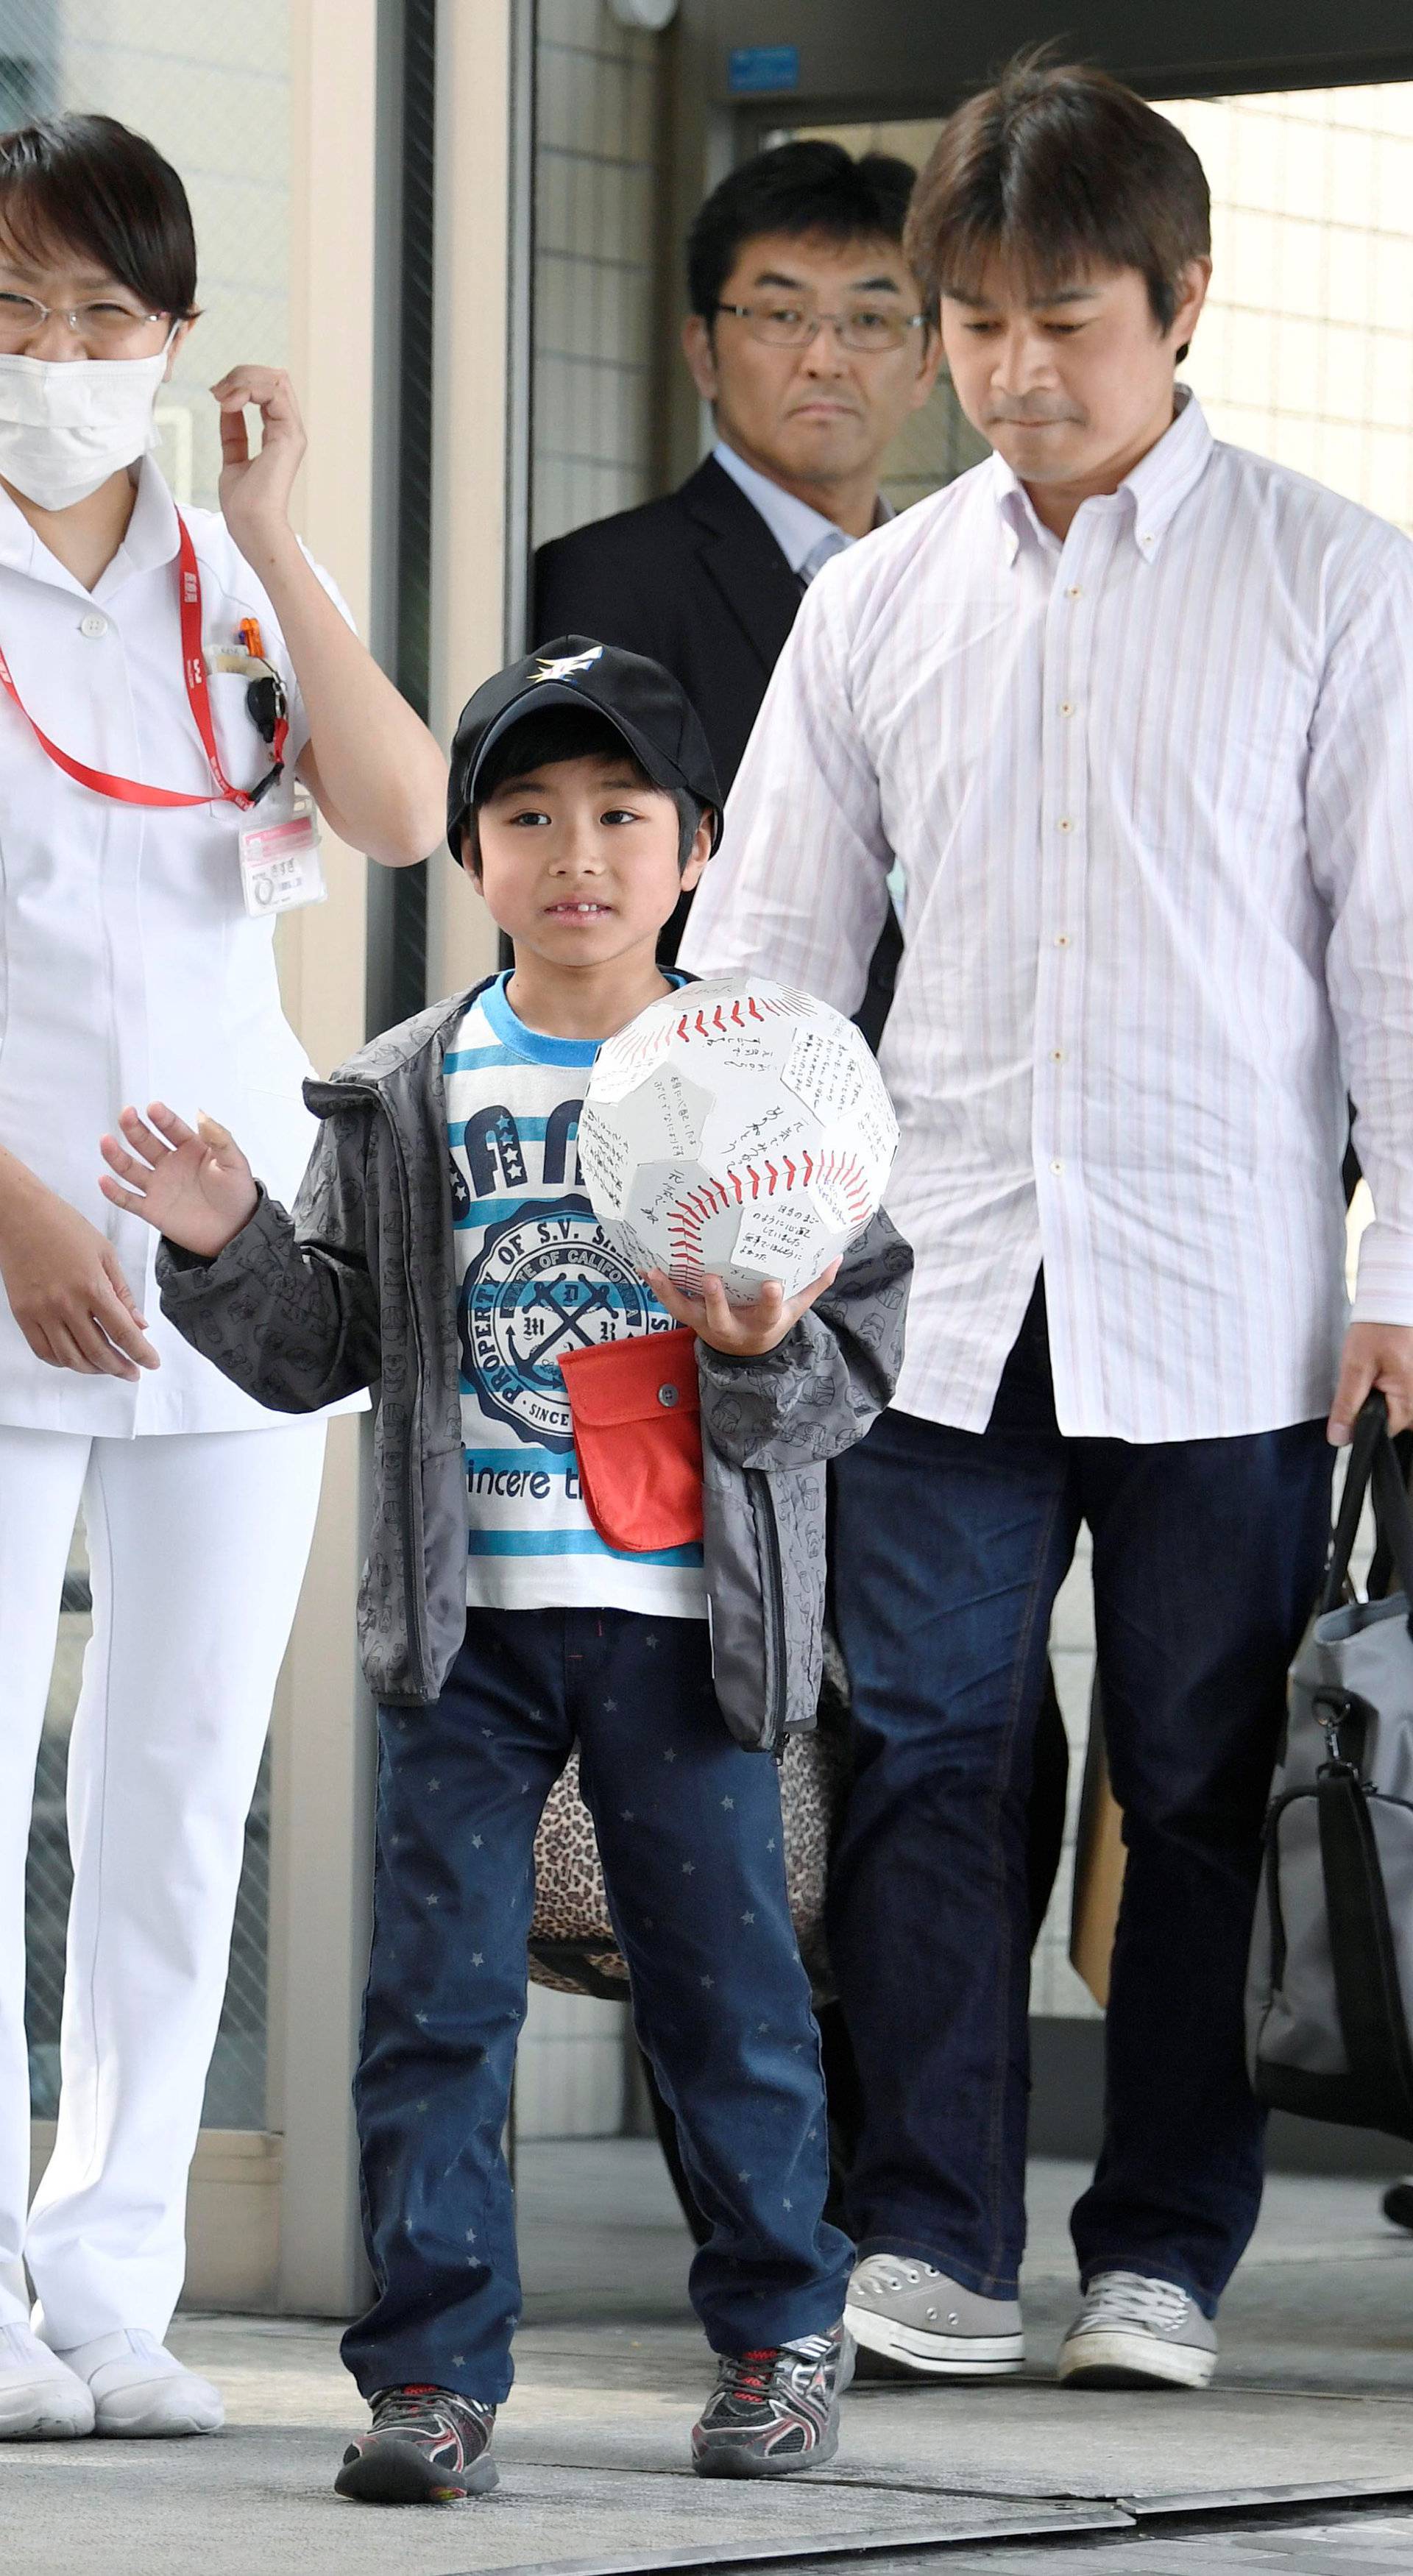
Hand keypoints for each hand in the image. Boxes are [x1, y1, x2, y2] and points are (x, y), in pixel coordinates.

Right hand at [0, 1177, 156, 1379]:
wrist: (19, 1215)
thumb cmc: (65, 1227)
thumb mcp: (105, 1253)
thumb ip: (123, 1292)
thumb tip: (139, 1325)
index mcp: (92, 1286)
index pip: (123, 1332)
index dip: (141, 1353)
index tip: (152, 1363)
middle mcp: (66, 1304)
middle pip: (98, 1352)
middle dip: (120, 1368)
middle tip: (132, 1372)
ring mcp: (41, 1312)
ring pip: (71, 1358)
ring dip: (93, 1369)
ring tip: (107, 1367)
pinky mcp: (23, 1314)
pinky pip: (44, 1351)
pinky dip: (63, 1362)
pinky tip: (77, 1358)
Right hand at [99, 1104, 257, 1259]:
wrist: (236, 1232)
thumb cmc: (237, 1195)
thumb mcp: (235, 1163)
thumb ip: (220, 1139)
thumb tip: (202, 1115)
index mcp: (191, 1149)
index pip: (172, 1129)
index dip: (162, 1118)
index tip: (153, 1108)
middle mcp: (170, 1164)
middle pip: (146, 1143)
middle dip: (134, 1129)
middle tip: (126, 1114)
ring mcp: (159, 1185)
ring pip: (131, 1168)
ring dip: (117, 1155)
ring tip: (106, 1142)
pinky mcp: (152, 1209)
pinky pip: (128, 1199)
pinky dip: (114, 1192)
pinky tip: (104, 1180)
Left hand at [212, 366, 306, 557]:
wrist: (251, 524)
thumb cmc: (242, 504)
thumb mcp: (233, 457)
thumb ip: (234, 432)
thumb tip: (227, 404)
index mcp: (279, 435)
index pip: (267, 390)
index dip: (240, 383)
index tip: (215, 395)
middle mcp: (289, 429)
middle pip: (274, 378)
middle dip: (241, 375)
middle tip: (217, 391)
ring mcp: (292, 431)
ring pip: (275, 379)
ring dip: (243, 379)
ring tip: (221, 395)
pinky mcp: (289, 435)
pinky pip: (274, 392)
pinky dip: (248, 389)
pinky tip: (229, 402)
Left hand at [646, 1260, 840, 1358]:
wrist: (746, 1353)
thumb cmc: (772, 1322)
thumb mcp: (796, 1309)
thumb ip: (814, 1284)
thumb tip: (837, 1256)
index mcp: (762, 1323)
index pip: (768, 1313)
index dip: (769, 1300)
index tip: (772, 1285)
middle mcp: (732, 1327)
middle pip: (721, 1318)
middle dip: (715, 1300)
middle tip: (710, 1279)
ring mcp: (707, 1324)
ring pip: (687, 1312)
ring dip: (671, 1293)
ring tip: (657, 1273)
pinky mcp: (691, 1318)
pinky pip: (673, 1304)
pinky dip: (660, 1288)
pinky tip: (648, 1268)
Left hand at [1328, 1320, 1412, 1443]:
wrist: (1394, 1301)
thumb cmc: (1378, 1328)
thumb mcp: (1355, 1366)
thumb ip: (1347, 1405)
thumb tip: (1339, 1438)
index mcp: (1409, 1401)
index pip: (1381, 1432)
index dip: (1361, 1419)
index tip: (1357, 1394)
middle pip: (1393, 1422)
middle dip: (1374, 1405)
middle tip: (1368, 1375)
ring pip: (1398, 1408)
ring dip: (1383, 1394)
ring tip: (1377, 1367)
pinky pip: (1403, 1396)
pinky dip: (1390, 1386)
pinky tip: (1385, 1367)